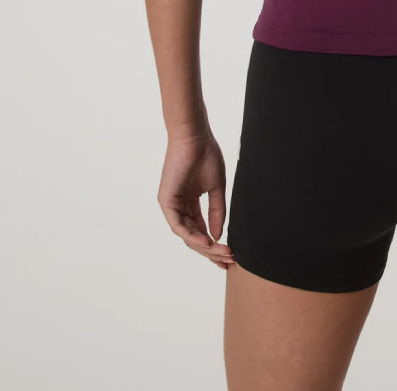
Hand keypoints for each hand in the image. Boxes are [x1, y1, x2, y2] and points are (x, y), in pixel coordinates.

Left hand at [158, 130, 235, 268]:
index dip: (214, 245)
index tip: (230, 255)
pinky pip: (179, 225)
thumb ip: (216, 211)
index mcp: (190, 203)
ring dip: (205, 247)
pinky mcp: (167, 201)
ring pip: (187, 235)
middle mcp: (179, 207)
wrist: (196, 137)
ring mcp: (172, 205)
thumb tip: (218, 235)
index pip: (201, 230)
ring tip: (222, 254)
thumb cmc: (206, 155)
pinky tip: (207, 242)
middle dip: (211, 251)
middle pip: (195, 236)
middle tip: (228, 260)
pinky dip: (192, 235)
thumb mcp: (216, 188)